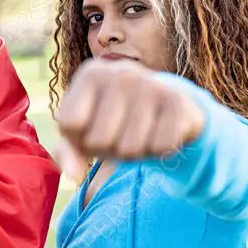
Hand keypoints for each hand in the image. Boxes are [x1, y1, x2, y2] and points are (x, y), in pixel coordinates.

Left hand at [54, 59, 204, 178]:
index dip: (80, 138)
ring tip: (140, 134)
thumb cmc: (116, 119)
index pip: (70, 124)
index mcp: (91, 73)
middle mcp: (121, 72)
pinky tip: (160, 133)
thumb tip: (72, 174)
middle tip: (120, 134)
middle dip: (108, 149)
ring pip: (130, 149)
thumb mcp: (86, 130)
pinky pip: (160, 148)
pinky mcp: (178, 101)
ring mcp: (152, 84)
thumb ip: (69, 151)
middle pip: (98, 140)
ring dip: (134, 153)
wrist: (167, 103)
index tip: (93, 128)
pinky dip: (158, 151)